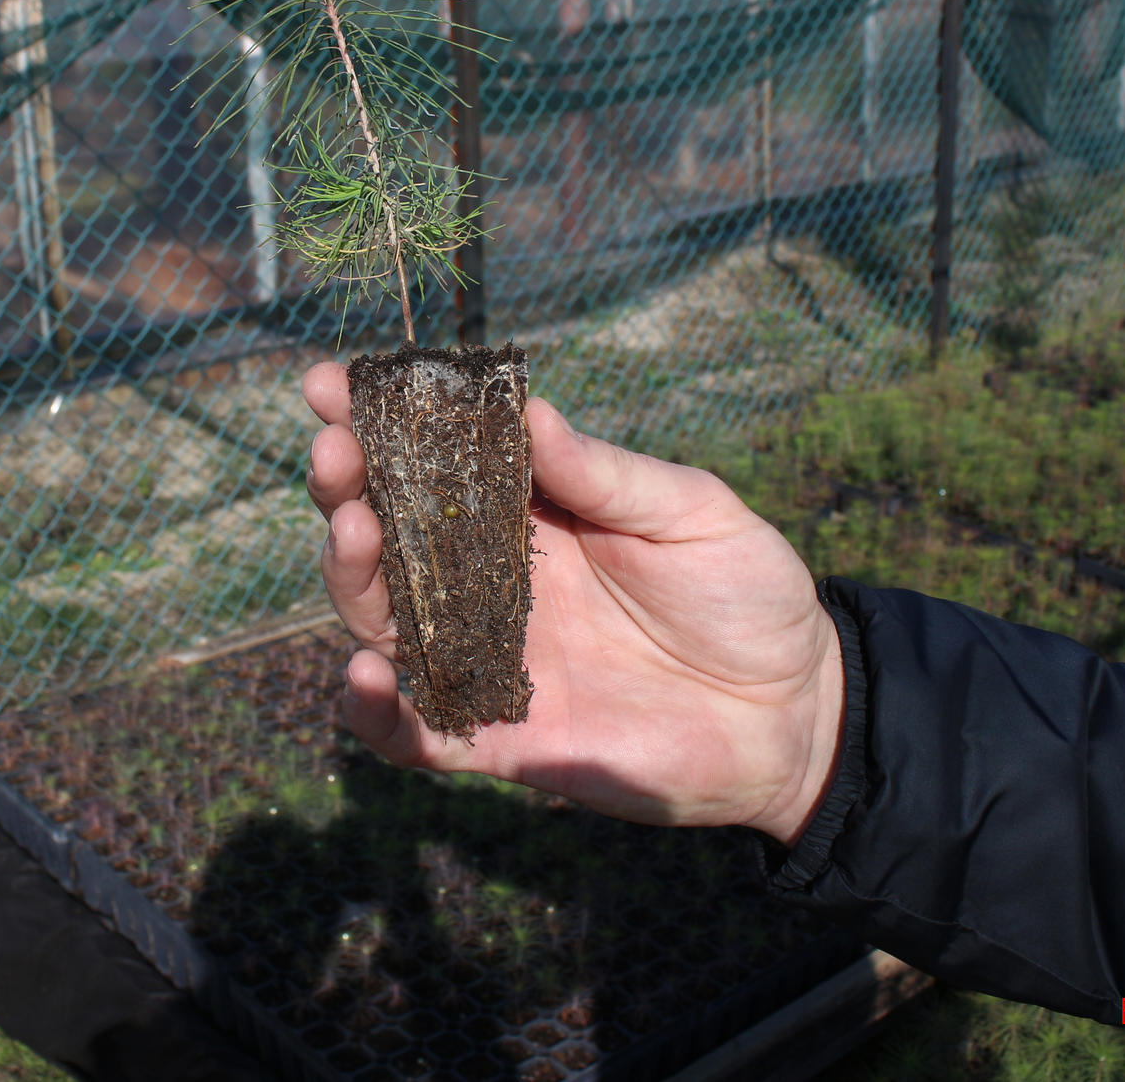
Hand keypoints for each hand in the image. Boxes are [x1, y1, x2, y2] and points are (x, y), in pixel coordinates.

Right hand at [303, 363, 844, 844]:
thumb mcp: (689, 512)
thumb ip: (604, 474)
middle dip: (347, 489)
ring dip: (351, 579)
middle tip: (335, 453)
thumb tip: (523, 409)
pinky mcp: (500, 740)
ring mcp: (488, 661)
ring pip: (383, 621)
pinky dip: (374, 713)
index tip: (329, 384)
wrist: (794, 714)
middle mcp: (489, 584)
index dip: (378, 423)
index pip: (434, 461)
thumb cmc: (747, 595)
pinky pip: (415, 734)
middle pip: (389, 536)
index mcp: (529, 515)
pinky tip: (363, 676)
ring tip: (354, 533)